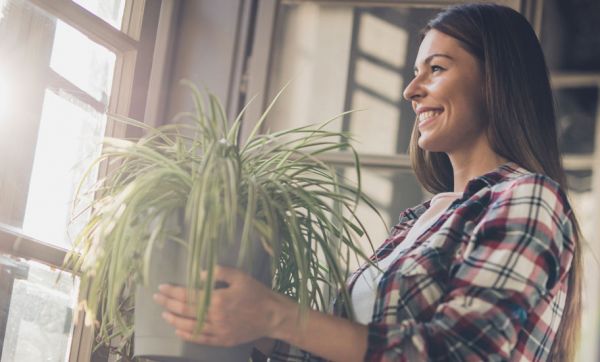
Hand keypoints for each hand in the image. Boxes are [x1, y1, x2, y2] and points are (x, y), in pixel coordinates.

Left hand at [153, 265, 286, 346]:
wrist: (272, 316)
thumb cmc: (256, 293)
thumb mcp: (240, 276)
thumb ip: (219, 272)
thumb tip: (198, 275)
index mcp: (218, 299)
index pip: (188, 295)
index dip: (173, 291)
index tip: (162, 287)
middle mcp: (215, 316)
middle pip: (185, 310)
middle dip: (168, 303)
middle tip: (157, 298)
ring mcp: (218, 331)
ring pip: (190, 327)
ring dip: (174, 320)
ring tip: (164, 314)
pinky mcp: (222, 340)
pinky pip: (200, 339)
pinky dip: (187, 335)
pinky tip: (179, 331)